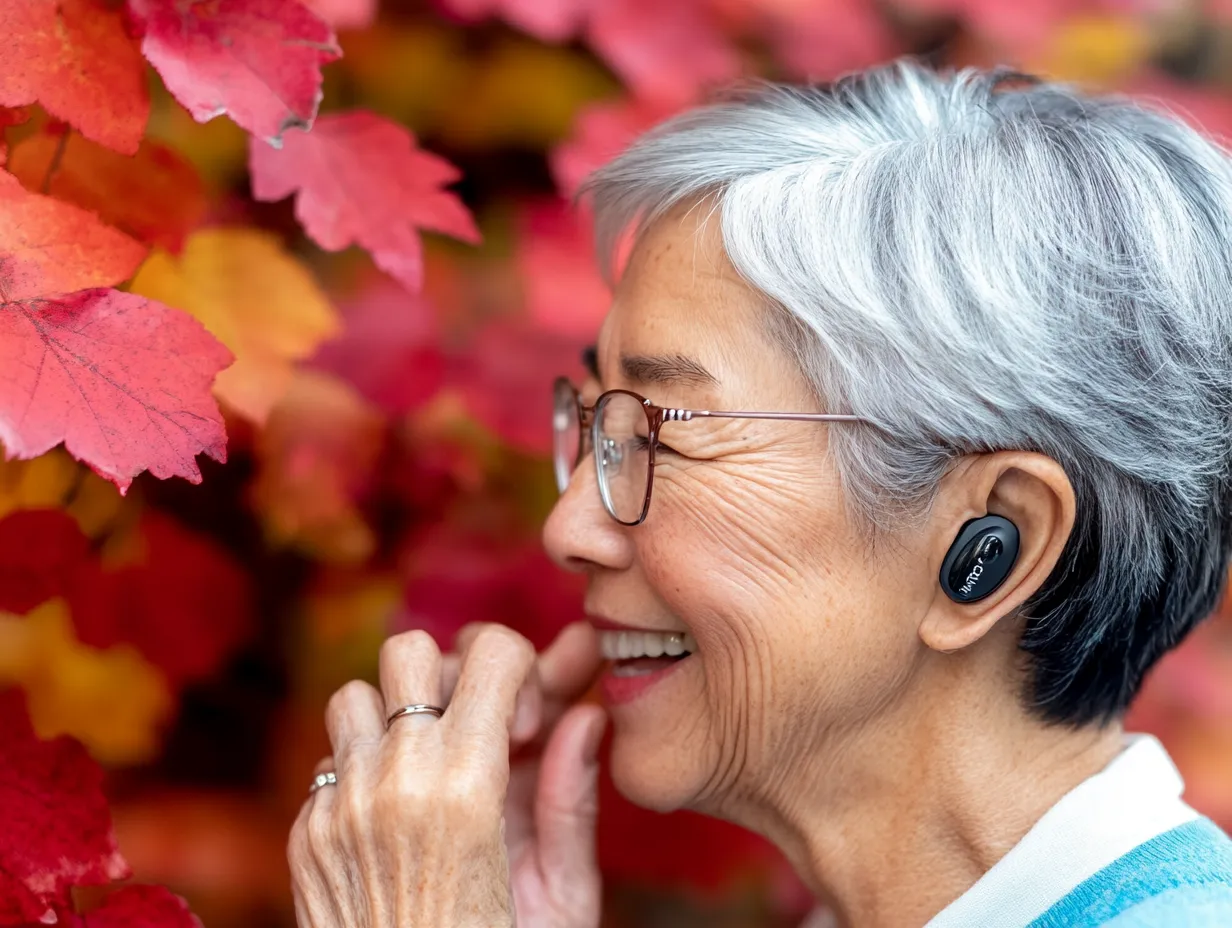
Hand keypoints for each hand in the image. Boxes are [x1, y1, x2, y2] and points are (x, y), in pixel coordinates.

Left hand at [288, 622, 604, 927]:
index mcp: (467, 786)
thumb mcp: (563, 895)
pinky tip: (397, 819)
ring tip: (430, 763)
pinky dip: (366, 772)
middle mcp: (392, 780)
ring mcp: (339, 805)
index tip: (529, 718)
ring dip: (395, 716)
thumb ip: (571, 795)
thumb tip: (586, 716)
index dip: (522, 668)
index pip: (491, 651)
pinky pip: (330, 762)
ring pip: (355, 696)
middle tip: (477, 725)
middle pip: (409, 650)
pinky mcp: (305, 836)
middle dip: (450, 673)